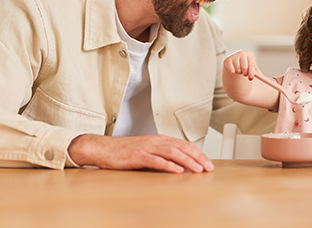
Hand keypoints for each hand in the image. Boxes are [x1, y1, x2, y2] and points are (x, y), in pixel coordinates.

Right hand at [67, 134, 213, 173]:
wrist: (103, 149)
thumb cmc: (124, 152)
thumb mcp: (147, 151)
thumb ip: (162, 155)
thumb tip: (180, 165)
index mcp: (159, 140)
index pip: (184, 145)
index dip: (198, 154)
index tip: (208, 163)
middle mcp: (155, 141)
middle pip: (181, 148)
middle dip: (197, 158)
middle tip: (208, 168)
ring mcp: (146, 148)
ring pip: (172, 153)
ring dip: (187, 162)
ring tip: (197, 170)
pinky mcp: (137, 156)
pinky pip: (156, 160)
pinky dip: (168, 165)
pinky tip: (177, 170)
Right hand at [224, 50, 258, 79]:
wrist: (235, 62)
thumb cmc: (246, 64)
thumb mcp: (252, 66)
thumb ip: (257, 72)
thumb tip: (264, 78)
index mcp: (250, 54)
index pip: (251, 64)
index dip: (251, 72)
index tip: (251, 78)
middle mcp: (242, 53)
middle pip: (244, 67)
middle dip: (245, 73)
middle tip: (245, 74)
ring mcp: (234, 56)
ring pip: (238, 69)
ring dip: (239, 72)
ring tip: (240, 70)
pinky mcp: (228, 60)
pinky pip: (231, 70)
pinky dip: (233, 72)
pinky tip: (234, 69)